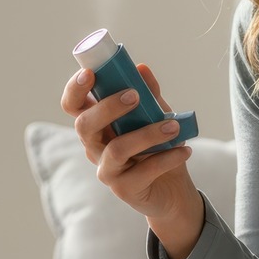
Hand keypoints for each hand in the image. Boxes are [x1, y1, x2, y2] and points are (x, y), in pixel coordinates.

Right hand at [61, 62, 198, 224]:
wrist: (172, 188)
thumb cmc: (158, 147)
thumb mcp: (156, 116)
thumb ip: (149, 95)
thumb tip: (141, 68)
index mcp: (97, 124)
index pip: (73, 105)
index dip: (74, 89)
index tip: (89, 73)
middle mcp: (94, 147)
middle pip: (84, 125)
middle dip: (107, 107)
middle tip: (134, 96)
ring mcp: (106, 170)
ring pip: (116, 149)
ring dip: (147, 134)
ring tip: (174, 126)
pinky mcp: (124, 189)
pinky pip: (143, 171)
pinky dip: (167, 158)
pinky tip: (185, 150)